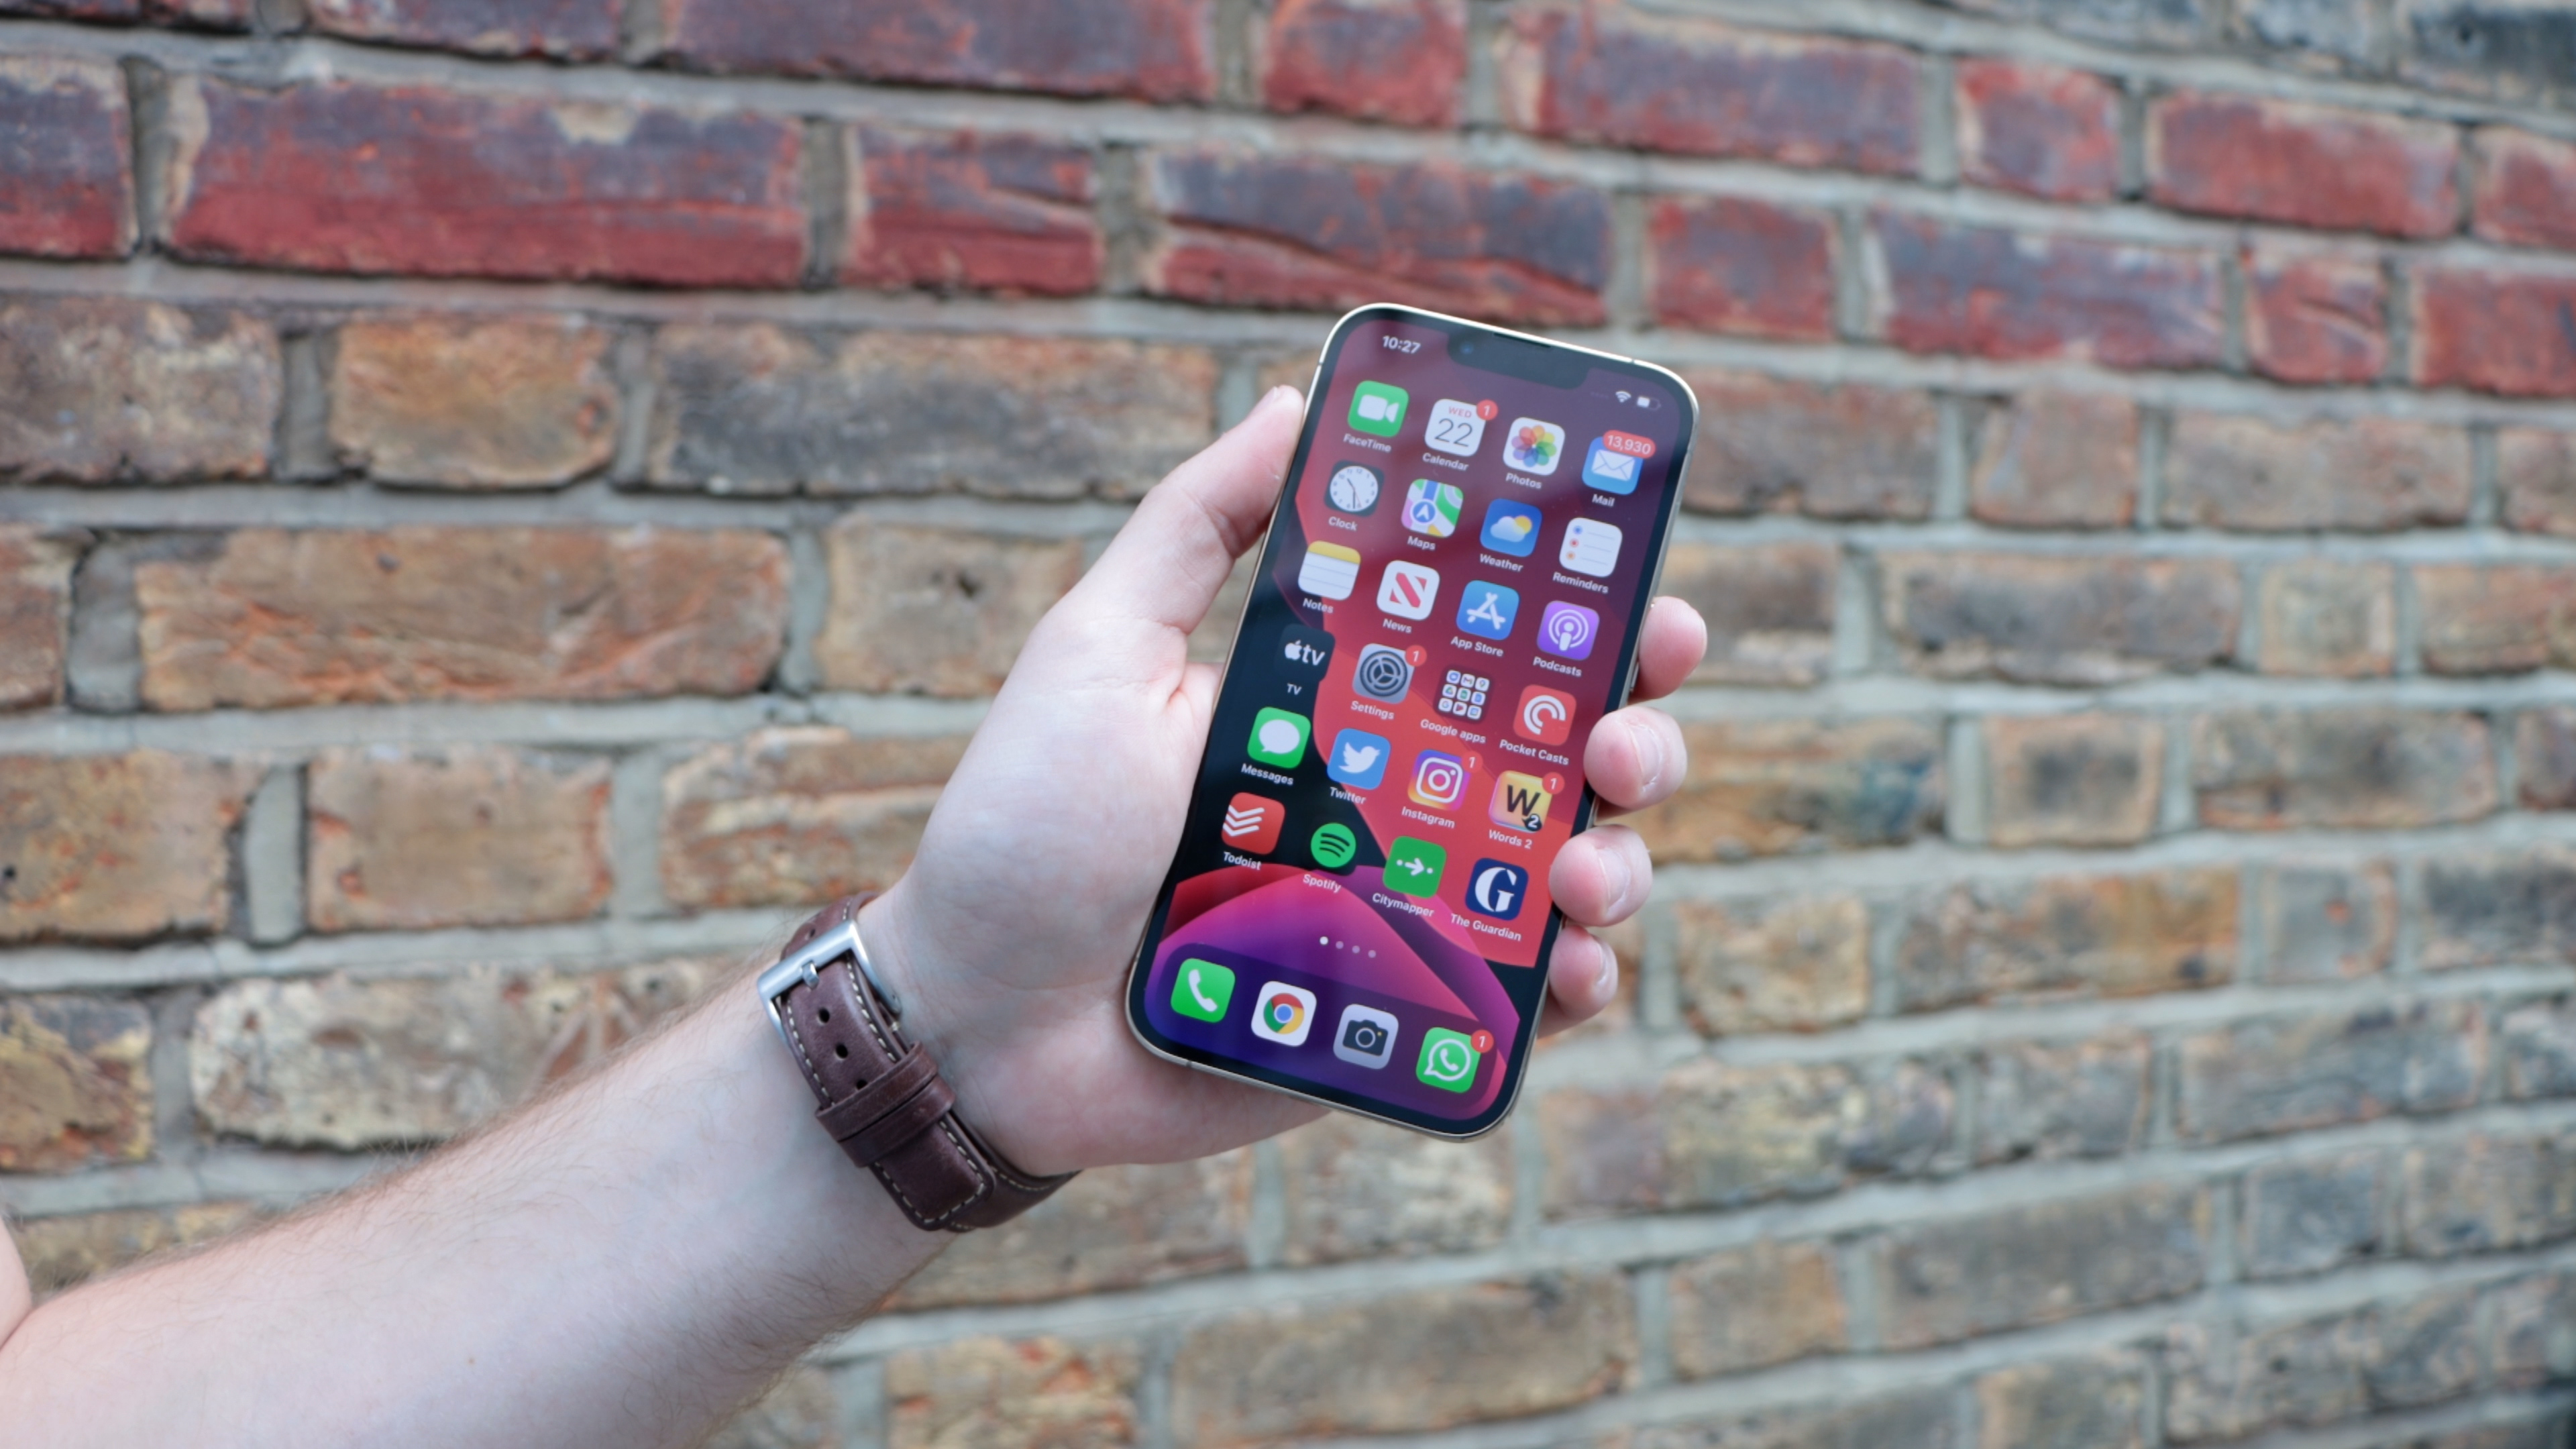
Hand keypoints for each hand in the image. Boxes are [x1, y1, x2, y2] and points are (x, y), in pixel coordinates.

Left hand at [865, 387, 1708, 1174]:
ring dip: (1619, 861)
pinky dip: (1572, 986)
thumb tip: (1291, 401)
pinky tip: (1568, 969)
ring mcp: (1403, 916)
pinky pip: (1521, 1006)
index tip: (1640, 592)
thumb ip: (1194, 528)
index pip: (1497, 649)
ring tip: (1584, 870)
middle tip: (1619, 740)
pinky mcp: (1397, 1020)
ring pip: (1571, 880)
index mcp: (1339, 708)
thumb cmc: (1025, 829)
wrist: (973, 1021)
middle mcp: (1391, 806)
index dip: (1590, 615)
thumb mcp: (1098, 650)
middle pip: (1566, 760)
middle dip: (1636, 735)